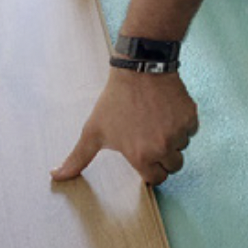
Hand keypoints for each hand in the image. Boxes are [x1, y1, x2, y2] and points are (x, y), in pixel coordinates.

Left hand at [51, 68, 198, 185]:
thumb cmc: (116, 100)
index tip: (145, 154)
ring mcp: (179, 131)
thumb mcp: (93, 130)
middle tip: (151, 137)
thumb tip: (55, 176)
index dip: (150, 168)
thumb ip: (77, 158)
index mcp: (141, 157)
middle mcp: (163, 148)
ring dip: (174, 139)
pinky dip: (184, 123)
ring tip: (158, 122)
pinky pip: (191, 130)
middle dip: (164, 156)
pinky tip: (169, 112)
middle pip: (173, 166)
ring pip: (182, 147)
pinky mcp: (190, 116)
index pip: (156, 179)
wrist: (140, 68)